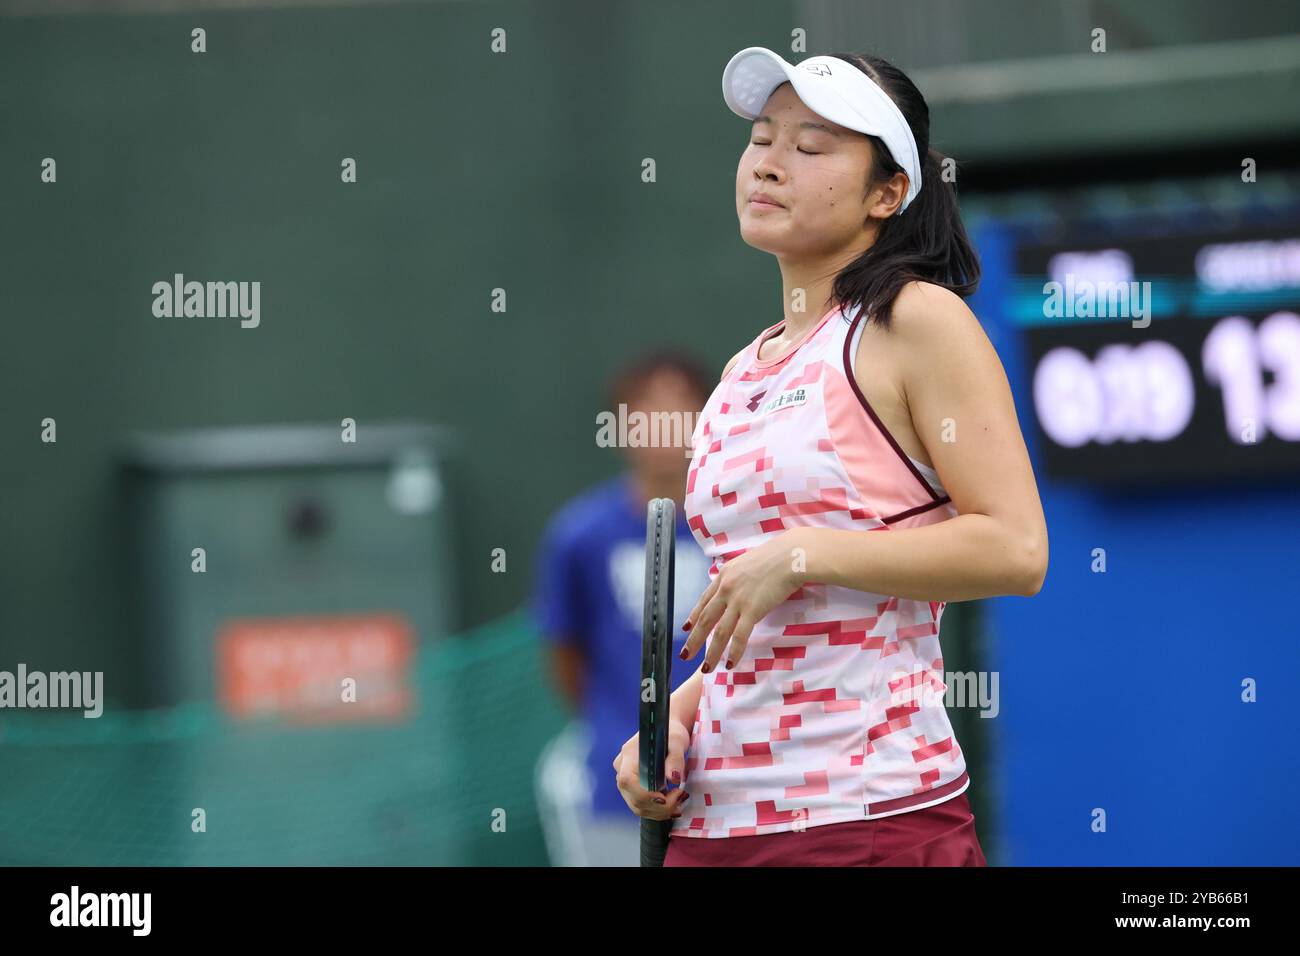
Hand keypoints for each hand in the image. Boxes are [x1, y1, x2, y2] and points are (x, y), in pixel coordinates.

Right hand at [612, 719, 691, 820]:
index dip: (644, 795)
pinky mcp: (632, 788)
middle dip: (658, 807)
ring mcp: (625, 779)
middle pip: (633, 798)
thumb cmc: (671, 734)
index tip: (665, 798)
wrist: (667, 732)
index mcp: (629, 754)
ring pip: (637, 806)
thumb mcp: (677, 741)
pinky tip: (673, 806)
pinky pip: (641, 805)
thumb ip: (675, 759)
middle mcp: (622, 768)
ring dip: (659, 811)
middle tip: (681, 797)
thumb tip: (674, 778)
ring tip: (679, 803)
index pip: (627, 780)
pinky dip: (657, 811)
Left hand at [680, 529, 804, 672]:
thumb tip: (739, 583)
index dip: (693, 616)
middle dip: (694, 640)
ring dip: (711, 652)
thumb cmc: (776, 556)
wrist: (790, 556)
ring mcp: (737, 600)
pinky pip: (739, 635)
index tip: (686, 628)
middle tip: (684, 655)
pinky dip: (734, 651)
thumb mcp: (747, 562)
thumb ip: (739, 576)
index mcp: (724, 575)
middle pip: (705, 619)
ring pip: (719, 632)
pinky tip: (730, 663)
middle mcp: (726, 589)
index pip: (704, 600)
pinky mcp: (752, 610)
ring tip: (705, 668)